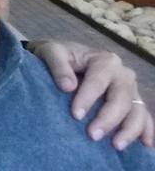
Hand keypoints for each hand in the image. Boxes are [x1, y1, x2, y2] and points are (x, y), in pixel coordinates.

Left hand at [29, 39, 154, 149]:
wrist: (65, 58)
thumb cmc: (59, 56)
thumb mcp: (51, 52)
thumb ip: (58, 66)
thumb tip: (68, 86)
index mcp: (105, 60)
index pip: (98, 81)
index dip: (88, 98)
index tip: (75, 115)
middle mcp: (122, 74)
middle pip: (121, 98)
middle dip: (109, 119)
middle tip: (92, 135)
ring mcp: (130, 89)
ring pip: (137, 110)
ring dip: (129, 129)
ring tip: (116, 145)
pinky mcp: (133, 102)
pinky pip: (144, 116)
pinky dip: (146, 130)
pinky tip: (144, 143)